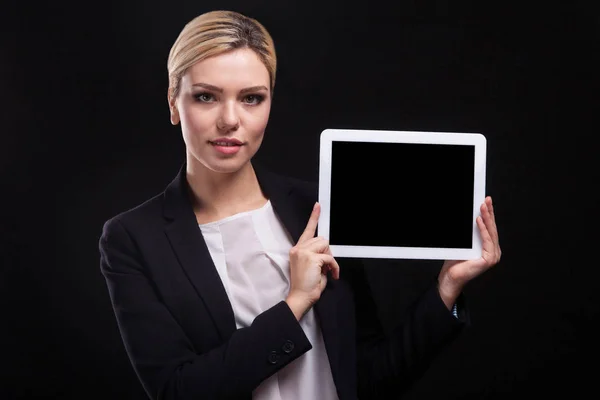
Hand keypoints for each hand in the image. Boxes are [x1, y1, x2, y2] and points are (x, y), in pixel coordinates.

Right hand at [286, 202, 339, 319]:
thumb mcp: (312, 267)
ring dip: (330, 258)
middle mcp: (298, 248)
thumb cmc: (306, 285)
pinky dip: (334, 266)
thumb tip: (327, 251)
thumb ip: (316, 255)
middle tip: (325, 266)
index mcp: (297, 250)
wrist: (300, 297)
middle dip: (327, 251)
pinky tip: (331, 275)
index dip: (314, 217)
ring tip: (326, 270)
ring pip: (325, 245)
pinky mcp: (311, 258)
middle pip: (321, 239)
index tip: (318, 206)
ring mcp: (303, 252)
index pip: (307, 230)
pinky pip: (330, 257)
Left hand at [437, 196, 501, 308]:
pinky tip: (478, 220)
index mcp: (490, 247)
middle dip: (489, 212)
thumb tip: (470, 216)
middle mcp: (494, 251)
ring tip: (482, 206)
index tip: (486, 202)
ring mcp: (493, 256)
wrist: (451, 277)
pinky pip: (486, 241)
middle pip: (492, 228)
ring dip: (486, 218)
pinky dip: (483, 230)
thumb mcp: (464, 242)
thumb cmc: (455, 261)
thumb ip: (470, 233)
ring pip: (490, 232)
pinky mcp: (489, 259)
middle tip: (487, 200)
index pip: (490, 227)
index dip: (489, 214)